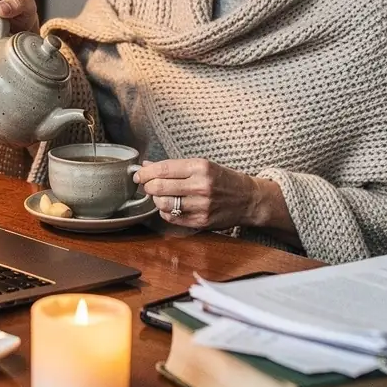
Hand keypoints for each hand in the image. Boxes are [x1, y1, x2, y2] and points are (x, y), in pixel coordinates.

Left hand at [133, 157, 255, 229]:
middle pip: (159, 187)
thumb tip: (148, 166)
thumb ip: (174, 166)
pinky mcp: (201, 221)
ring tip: (159, 195)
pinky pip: (172, 218)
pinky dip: (165, 212)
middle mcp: (200, 186)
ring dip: (156, 199)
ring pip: (163, 204)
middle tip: (146, 185)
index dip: (146, 172)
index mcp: (200, 167)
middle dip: (147, 185)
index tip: (138, 174)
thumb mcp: (202, 165)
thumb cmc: (223, 179)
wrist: (248, 199)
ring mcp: (201, 206)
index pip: (163, 169)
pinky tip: (169, 206)